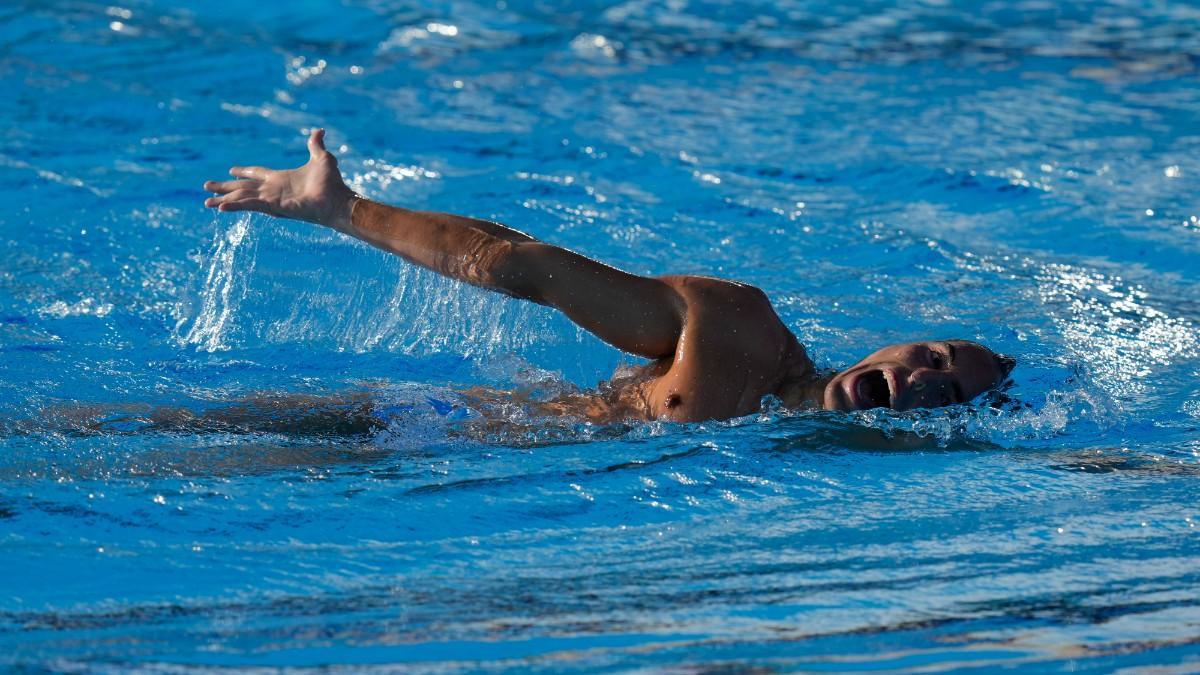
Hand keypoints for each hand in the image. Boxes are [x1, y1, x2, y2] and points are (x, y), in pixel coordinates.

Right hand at [202, 129, 357, 230]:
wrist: (339, 200)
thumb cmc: (333, 184)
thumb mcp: (323, 158)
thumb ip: (315, 145)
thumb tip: (319, 130)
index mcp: (281, 178)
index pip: (258, 174)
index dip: (245, 172)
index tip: (231, 170)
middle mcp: (274, 190)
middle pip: (244, 188)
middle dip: (225, 188)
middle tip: (206, 187)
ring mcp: (273, 200)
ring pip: (243, 198)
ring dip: (224, 199)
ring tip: (206, 201)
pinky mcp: (275, 207)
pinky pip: (251, 206)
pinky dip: (236, 206)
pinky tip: (220, 207)